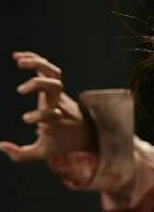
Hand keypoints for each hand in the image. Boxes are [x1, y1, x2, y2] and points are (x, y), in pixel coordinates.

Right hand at [0, 51, 97, 186]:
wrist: (87, 133)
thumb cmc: (63, 143)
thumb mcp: (44, 152)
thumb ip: (22, 154)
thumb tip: (1, 146)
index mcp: (56, 121)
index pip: (51, 115)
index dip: (39, 115)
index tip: (26, 119)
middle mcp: (58, 104)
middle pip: (55, 87)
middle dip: (37, 84)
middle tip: (20, 90)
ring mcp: (59, 94)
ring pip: (54, 73)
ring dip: (37, 64)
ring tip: (18, 61)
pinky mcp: (56, 86)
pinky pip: (48, 68)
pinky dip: (35, 59)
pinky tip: (17, 57)